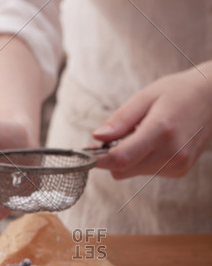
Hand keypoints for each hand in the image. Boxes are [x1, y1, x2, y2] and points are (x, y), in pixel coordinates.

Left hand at [93, 62, 211, 178]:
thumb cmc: (177, 93)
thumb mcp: (145, 97)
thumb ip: (120, 120)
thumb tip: (97, 137)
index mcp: (161, 130)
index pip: (121, 158)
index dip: (99, 159)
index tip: (85, 154)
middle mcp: (171, 152)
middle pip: (123, 169)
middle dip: (112, 156)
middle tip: (114, 136)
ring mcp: (177, 165)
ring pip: (133, 172)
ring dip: (129, 158)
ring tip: (143, 134)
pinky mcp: (179, 171)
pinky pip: (146, 172)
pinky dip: (142, 160)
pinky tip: (155, 143)